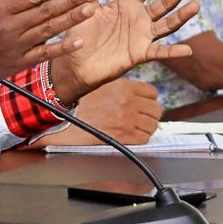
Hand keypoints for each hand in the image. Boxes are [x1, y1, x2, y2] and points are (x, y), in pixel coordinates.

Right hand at [0, 0, 96, 102]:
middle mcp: (9, 27)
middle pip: (45, 11)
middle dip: (70, 0)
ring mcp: (14, 47)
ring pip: (48, 30)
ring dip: (71, 19)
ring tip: (90, 10)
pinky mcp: (16, 64)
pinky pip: (43, 55)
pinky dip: (61, 48)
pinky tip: (78, 40)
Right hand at [38, 79, 161, 146]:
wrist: (65, 118)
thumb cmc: (79, 102)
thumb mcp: (101, 85)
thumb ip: (121, 89)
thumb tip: (133, 95)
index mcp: (125, 87)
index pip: (153, 93)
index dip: (149, 100)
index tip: (143, 104)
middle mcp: (129, 102)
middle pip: (156, 110)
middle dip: (150, 115)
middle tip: (142, 118)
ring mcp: (127, 119)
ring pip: (153, 125)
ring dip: (147, 127)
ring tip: (137, 128)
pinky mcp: (123, 136)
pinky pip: (144, 138)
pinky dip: (141, 138)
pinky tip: (132, 136)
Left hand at [49, 0, 199, 101]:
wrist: (75, 62)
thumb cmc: (80, 33)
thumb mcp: (87, 3)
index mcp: (127, 4)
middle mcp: (138, 19)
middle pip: (162, 4)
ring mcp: (141, 36)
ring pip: (166, 25)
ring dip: (181, 17)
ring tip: (195, 5)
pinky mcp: (139, 54)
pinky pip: (159, 52)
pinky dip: (173, 52)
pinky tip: (187, 50)